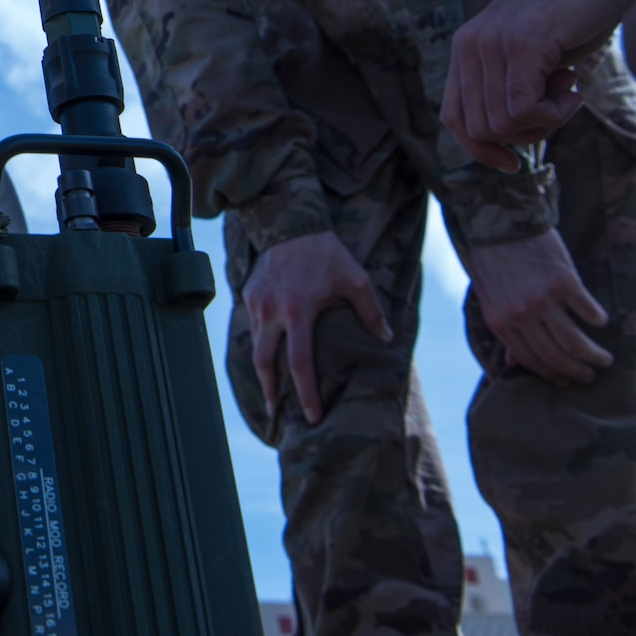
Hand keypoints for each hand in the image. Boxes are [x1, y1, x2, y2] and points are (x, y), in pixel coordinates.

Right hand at [243, 230, 391, 425]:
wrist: (291, 220)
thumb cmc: (326, 252)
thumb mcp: (355, 279)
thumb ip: (370, 311)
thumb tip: (386, 338)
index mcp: (299, 311)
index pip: (299, 363)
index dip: (305, 393)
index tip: (311, 415)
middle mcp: (272, 311)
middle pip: (263, 361)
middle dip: (269, 390)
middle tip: (276, 412)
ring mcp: (257, 302)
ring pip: (255, 343)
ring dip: (264, 366)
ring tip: (272, 385)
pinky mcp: (249, 293)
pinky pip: (253, 323)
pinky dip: (261, 339)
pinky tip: (269, 347)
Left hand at [443, 0, 635, 170]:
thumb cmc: (579, 12)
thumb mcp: (534, 55)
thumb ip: (511, 86)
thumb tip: (501, 141)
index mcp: (466, 48)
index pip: (454, 118)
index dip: (479, 150)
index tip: (512, 164)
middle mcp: (469, 44)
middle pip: (481, 128)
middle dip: (525, 133)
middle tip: (558, 101)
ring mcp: (491, 42)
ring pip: (503, 124)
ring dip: (545, 121)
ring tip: (567, 85)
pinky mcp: (520, 43)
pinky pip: (525, 109)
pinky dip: (556, 113)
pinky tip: (575, 86)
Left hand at [463, 229, 610, 384]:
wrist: (500, 220)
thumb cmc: (494, 259)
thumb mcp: (489, 296)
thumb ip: (505, 329)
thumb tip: (514, 363)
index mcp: (500, 321)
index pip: (530, 360)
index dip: (551, 374)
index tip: (567, 381)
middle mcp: (521, 315)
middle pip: (555, 355)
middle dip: (575, 371)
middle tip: (590, 375)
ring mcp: (542, 299)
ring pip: (574, 341)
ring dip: (592, 355)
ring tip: (604, 360)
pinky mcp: (563, 282)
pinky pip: (587, 311)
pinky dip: (597, 319)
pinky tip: (600, 321)